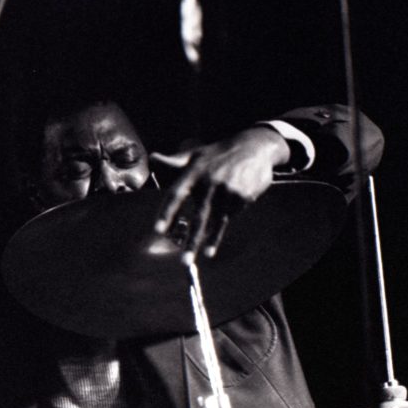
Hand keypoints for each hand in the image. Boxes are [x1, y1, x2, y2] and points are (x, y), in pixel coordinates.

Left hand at [152, 127, 288, 261]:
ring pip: (214, 222)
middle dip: (191, 239)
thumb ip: (174, 161)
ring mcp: (228, 190)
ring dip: (206, 242)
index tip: (158, 230)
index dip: (167, 212)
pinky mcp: (242, 197)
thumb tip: (152, 159)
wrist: (255, 147)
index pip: (177, 194)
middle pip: (199, 215)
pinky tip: (210, 249)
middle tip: (183, 260)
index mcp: (194, 171)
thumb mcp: (197, 154)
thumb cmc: (218, 154)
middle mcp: (210, 181)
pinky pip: (228, 218)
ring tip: (198, 258)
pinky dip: (218, 232)